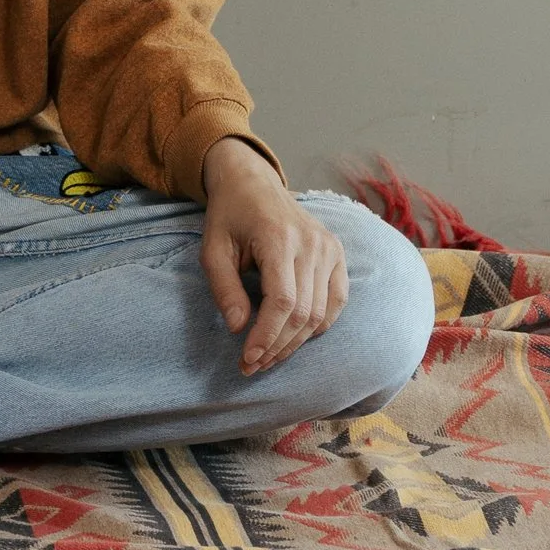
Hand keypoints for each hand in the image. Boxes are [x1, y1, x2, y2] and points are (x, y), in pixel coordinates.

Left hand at [200, 140, 347, 374]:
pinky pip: (336, 301)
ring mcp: (329, 248)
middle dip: (277, 346)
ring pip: (320, 313)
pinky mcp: (337, 253)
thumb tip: (238, 328)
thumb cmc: (229, 216)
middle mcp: (312, 243)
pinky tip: (294, 336)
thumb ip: (224, 288)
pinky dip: (318, 325)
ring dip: (294, 342)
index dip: (267, 336)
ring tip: (268, 356)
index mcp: (278, 238)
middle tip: (251, 365)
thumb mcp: (212, 249)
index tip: (247, 359)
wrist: (253, 183)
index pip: (283, 301)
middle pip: (303, 313)